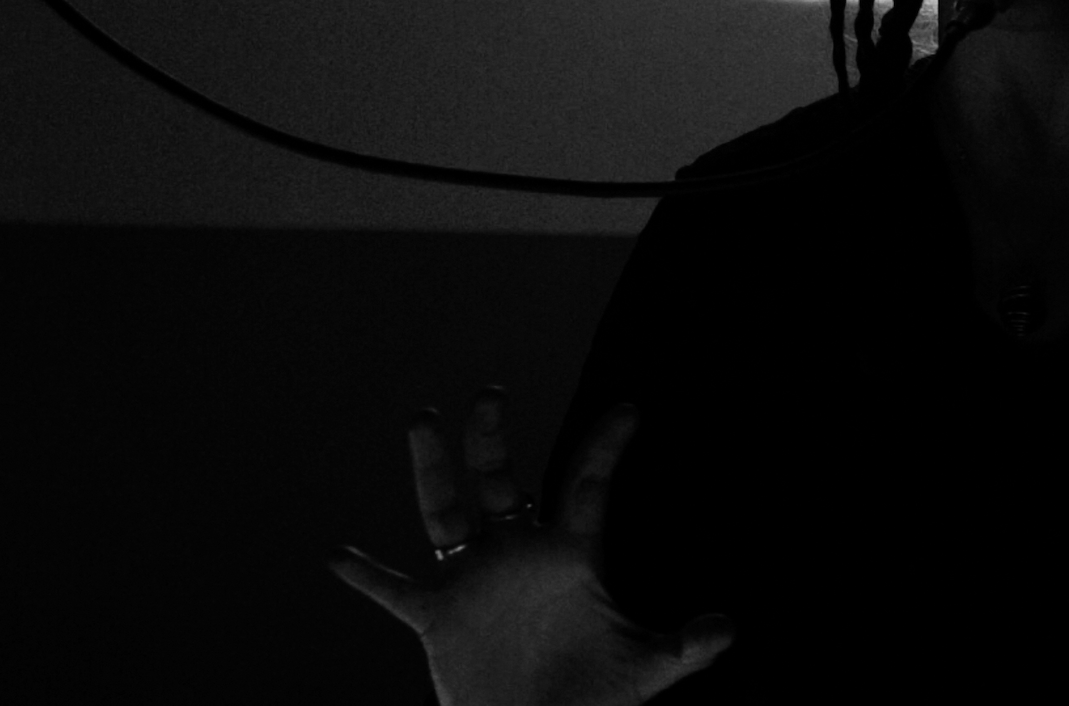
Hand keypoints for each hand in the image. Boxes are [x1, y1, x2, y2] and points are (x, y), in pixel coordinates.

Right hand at [328, 389, 733, 705]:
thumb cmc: (595, 699)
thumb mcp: (647, 669)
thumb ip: (687, 648)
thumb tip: (728, 630)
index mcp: (570, 556)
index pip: (588, 487)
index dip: (606, 448)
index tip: (631, 409)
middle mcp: (517, 555)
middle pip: (501, 481)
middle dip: (494, 438)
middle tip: (492, 393)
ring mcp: (474, 581)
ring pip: (445, 511)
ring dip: (431, 468)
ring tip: (423, 417)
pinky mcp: (438, 618)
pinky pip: (396, 590)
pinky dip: (368, 576)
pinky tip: (340, 555)